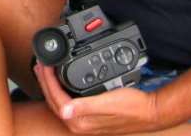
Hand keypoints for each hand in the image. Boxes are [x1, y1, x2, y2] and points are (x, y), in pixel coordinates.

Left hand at [34, 62, 159, 133]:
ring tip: (46, 71)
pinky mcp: (91, 116)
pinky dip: (62, 91)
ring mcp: (85, 121)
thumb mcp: (107, 103)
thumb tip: (65, 112)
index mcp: (81, 122)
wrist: (149, 112)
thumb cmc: (131, 107)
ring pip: (60, 103)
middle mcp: (81, 125)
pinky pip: (69, 103)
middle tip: (40, 65)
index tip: (44, 65)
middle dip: (45, 82)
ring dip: (52, 86)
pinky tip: (63, 83)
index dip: (48, 80)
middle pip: (54, 101)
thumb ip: (85, 107)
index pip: (56, 99)